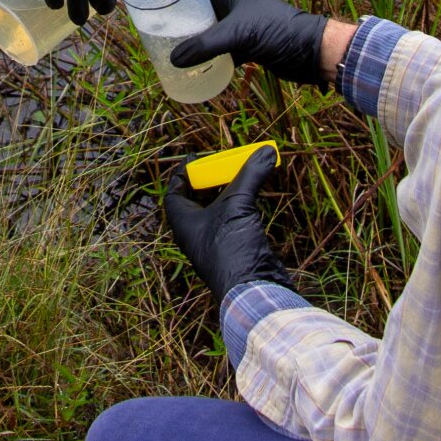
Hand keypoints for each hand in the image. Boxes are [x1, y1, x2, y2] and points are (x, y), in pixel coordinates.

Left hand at [164, 145, 289, 302]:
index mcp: (184, 223)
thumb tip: (265, 149)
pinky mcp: (237, 250)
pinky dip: (244, 208)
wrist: (253, 291)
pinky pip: (236, 223)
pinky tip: (257, 199)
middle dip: (211, 180)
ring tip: (244, 174)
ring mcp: (217, 243)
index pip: (174, 192)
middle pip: (198, 199)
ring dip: (231, 192)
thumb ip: (250, 175)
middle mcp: (196, 233)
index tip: (196, 157)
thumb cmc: (231, 250)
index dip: (183, 173)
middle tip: (226, 163)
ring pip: (219, 211)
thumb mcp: (238, 205)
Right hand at [169, 0, 330, 87]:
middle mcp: (232, 3)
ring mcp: (237, 24)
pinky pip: (215, 46)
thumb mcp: (239, 35)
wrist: (310, 53)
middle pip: (196, 2)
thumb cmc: (279, 32)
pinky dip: (202, 53)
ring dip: (188, 33)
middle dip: (175, 10)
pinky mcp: (243, 44)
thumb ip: (206, 45)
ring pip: (204, 26)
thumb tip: (174, 58)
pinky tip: (187, 62)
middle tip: (150, 19)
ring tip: (162, 41)